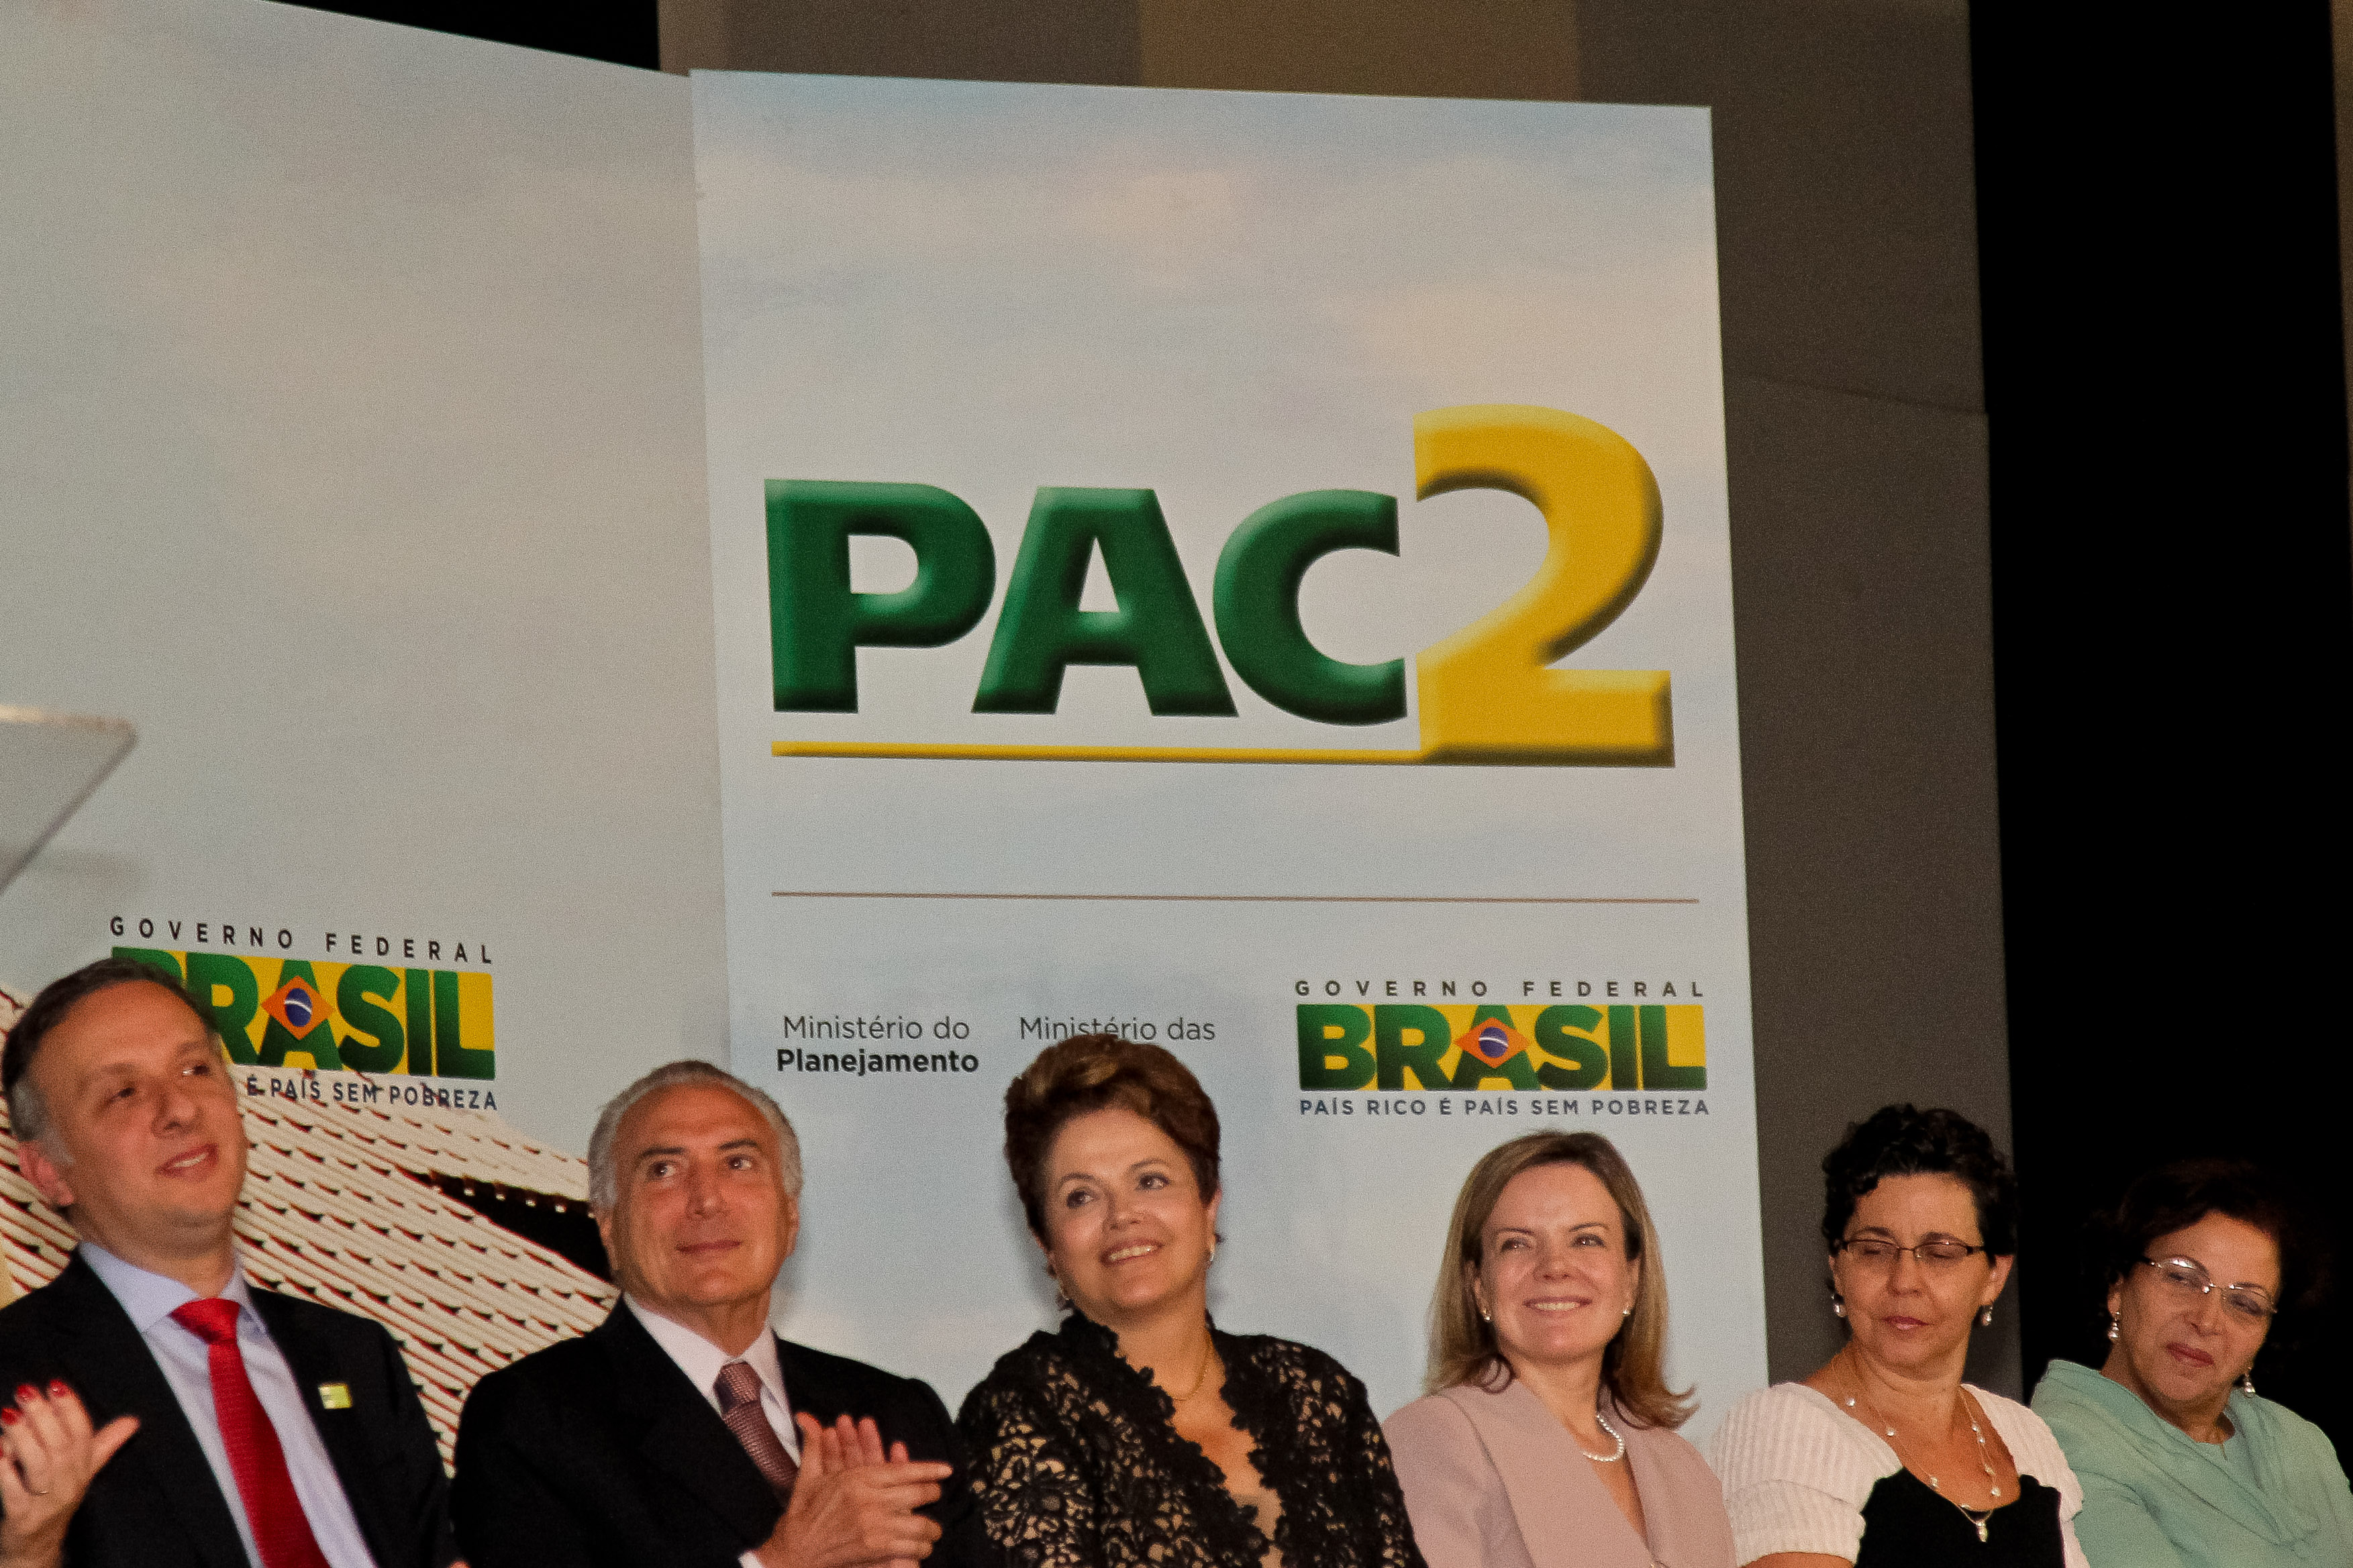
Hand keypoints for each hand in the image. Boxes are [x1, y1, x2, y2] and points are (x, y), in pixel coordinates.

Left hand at [0, 1381, 138, 1567]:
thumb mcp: (83, 1473)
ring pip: (39, 1465)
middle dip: (44, 1416)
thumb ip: (104, 1444)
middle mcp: (70, 1485)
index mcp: (84, 1469)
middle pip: (61, 1446)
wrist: (35, 1548)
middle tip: (26, 1392)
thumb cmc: (56, 1502)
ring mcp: (47, 1503)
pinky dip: (5, 1471)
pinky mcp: (23, 1519)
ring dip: (23, 1437)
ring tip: (7, 1414)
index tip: (56, 1385)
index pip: (83, 1434)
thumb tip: (133, 1422)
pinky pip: (14, 1491)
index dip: (71, 1409)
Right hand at [754, 1414, 948, 1567]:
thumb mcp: (809, 1477)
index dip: (929, 1470)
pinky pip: (909, 1549)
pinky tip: (921, 1549)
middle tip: (937, 1494)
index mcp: (859, 1480)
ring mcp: (875, 1527)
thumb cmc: (802, 1515)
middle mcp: (871, 1501)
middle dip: (932, 1495)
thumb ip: (814, 1446)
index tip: (946, 1469)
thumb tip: (806, 1417)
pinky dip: (919, 1550)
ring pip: (918, 1524)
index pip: (904, 1471)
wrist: (793, 1553)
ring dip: (930, 1528)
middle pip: (917, 1495)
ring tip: (933, 1529)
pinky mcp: (875, 1550)